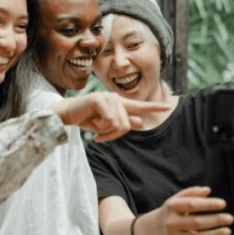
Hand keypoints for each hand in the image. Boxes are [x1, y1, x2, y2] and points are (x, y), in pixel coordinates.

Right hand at [51, 92, 169, 141]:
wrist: (65, 115)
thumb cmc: (85, 118)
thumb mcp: (106, 125)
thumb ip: (123, 123)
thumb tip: (141, 122)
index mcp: (119, 103)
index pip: (140, 106)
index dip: (155, 107)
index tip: (168, 106)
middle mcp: (116, 98)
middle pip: (127, 125)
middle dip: (114, 135)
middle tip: (101, 137)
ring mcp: (108, 97)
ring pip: (118, 124)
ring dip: (106, 132)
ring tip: (95, 129)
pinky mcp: (99, 99)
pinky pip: (109, 121)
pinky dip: (99, 128)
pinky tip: (91, 125)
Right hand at [143, 186, 233, 234]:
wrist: (148, 232)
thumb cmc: (169, 213)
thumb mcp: (175, 200)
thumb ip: (191, 194)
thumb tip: (207, 190)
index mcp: (171, 208)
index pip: (191, 204)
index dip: (208, 204)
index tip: (223, 204)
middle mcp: (170, 223)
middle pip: (196, 222)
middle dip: (215, 220)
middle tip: (231, 218)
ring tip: (227, 231)